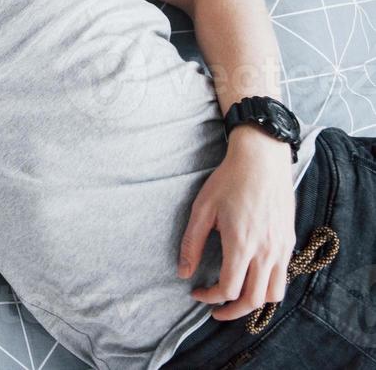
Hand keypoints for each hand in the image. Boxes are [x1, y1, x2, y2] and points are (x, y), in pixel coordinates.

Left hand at [179, 128, 296, 320]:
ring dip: (255, 303)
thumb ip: (191, 243)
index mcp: (241, 244)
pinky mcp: (290, 242)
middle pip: (255, 300)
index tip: (196, 293)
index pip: (229, 289)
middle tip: (214, 310)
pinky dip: (268, 287)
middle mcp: (266, 251)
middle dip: (232, 311)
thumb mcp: (201, 209)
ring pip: (275, 294)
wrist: (262, 161)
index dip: (210, 298)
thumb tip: (184, 273)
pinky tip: (251, 279)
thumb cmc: (228, 181)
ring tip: (235, 299)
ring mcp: (282, 248)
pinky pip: (283, 277)